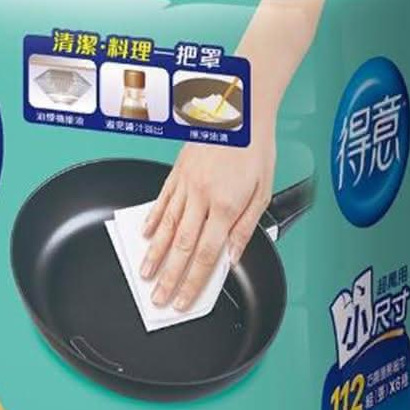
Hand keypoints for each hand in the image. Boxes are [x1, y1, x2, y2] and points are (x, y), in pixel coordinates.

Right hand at [140, 138, 274, 310]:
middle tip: (158, 298)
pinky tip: (145, 234)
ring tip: (145, 273)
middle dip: (169, 277)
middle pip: (182, 246)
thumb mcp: (264, 190)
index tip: (183, 300)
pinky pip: (162, 200)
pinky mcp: (177, 171)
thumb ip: (246, 227)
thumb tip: (233, 256)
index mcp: (227, 205)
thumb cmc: (255, 146)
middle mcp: (203, 197)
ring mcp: (186, 183)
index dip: (193, 282)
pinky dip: (152, 219)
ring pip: (167, 226)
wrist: (239, 109)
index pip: (207, 255)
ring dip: (154, 253)